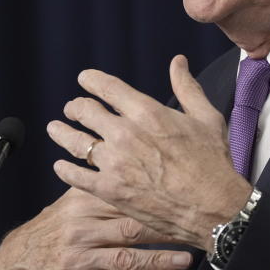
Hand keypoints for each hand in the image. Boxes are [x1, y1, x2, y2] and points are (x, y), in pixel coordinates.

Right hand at [0, 188, 190, 269]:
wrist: (14, 263)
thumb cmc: (54, 228)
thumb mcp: (71, 200)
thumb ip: (100, 183)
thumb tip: (133, 153)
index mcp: (83, 202)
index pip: (125, 195)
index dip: (158, 198)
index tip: (187, 197)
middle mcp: (81, 228)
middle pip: (130, 226)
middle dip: (166, 229)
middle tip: (196, 229)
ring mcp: (78, 257)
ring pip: (124, 258)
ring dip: (158, 260)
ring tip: (186, 260)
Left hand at [47, 55, 251, 252]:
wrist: (213, 207)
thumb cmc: (213, 163)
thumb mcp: (206, 118)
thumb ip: (187, 88)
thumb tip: (178, 62)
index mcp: (147, 112)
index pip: (107, 87)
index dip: (91, 80)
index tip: (85, 79)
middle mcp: (125, 134)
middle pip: (85, 111)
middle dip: (76, 107)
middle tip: (73, 109)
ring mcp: (114, 163)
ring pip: (74, 141)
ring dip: (61, 132)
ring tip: (56, 129)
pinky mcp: (109, 190)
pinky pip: (75, 176)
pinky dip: (65, 169)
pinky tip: (61, 166)